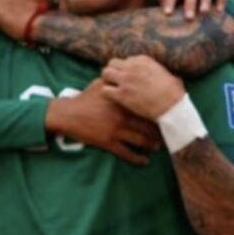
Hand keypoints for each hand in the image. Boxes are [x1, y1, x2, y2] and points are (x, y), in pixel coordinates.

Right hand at [47, 79, 161, 165]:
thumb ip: (115, 83)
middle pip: (148, 127)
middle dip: (159, 133)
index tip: (165, 117)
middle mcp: (123, 116)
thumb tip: (126, 73)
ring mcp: (116, 130)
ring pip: (141, 141)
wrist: (68, 114)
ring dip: (152, 145)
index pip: (147, 109)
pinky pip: (127, 153)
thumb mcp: (99, 85)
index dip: (158, 114)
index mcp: (123, 102)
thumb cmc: (84, 99)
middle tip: (166, 135)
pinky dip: (137, 158)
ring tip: (157, 147)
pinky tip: (144, 160)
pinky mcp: (108, 142)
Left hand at [101, 56, 186, 120]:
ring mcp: (126, 80)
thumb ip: (159, 70)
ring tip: (113, 89)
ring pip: (105, 73)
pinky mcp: (121, 94)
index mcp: (143, 60)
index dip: (126, 69)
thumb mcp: (169, 74)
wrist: (172, 108)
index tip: (129, 77)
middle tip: (116, 82)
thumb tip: (162, 73)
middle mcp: (132, 67)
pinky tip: (113, 99)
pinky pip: (104, 89)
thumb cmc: (174, 93)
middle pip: (112, 63)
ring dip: (107, 81)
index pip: (126, 60)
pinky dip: (107, 94)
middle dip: (113, 71)